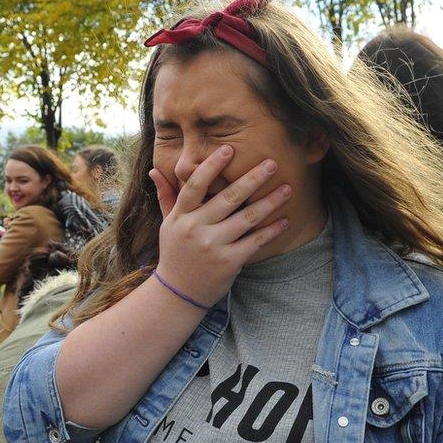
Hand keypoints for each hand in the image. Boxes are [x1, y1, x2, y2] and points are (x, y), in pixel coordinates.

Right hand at [149, 145, 290, 307]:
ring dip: (270, 202)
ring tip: (287, 188)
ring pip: (247, 218)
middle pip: (228, 198)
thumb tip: (154, 171)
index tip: (228, 149)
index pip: (195, 185)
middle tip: (272, 163)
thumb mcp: (167, 225)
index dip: (211, 166)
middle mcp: (195, 228)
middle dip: (252, 179)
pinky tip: (285, 220)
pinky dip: (272, 231)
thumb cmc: (175, 253)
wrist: (178, 293)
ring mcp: (213, 246)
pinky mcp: (229, 262)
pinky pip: (255, 242)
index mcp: (181, 215)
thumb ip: (166, 197)